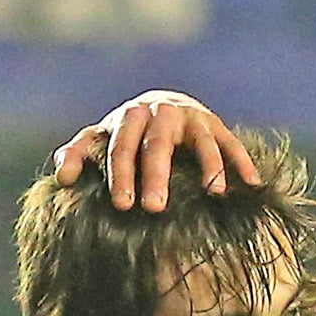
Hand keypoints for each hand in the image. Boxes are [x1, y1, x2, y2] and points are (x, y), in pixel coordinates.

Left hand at [49, 90, 260, 210]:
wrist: (162, 107)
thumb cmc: (127, 136)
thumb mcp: (101, 141)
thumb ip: (79, 154)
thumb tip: (63, 179)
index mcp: (127, 119)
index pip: (120, 146)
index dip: (121, 174)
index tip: (122, 205)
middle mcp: (158, 113)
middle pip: (156, 144)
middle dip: (155, 175)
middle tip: (153, 208)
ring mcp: (190, 117)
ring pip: (200, 141)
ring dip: (208, 165)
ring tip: (214, 192)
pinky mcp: (215, 125)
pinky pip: (231, 143)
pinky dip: (241, 163)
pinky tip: (252, 184)